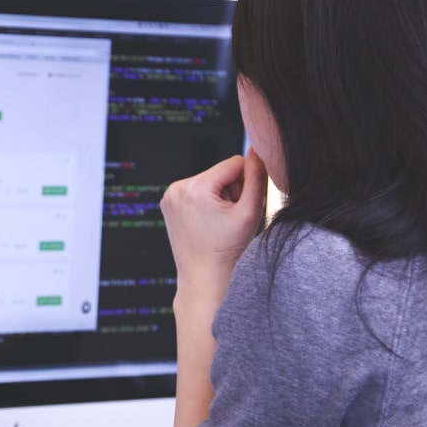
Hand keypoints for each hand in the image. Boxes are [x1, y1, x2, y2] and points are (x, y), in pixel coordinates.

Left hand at [161, 149, 267, 299]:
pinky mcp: (168, 203)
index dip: (246, 182)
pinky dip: (207, 202)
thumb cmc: (228, 249)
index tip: (243, 206)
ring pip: (209, 181)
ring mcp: (169, 196)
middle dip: (231, 191)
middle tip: (229, 219)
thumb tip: (258, 149)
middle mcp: (176, 188)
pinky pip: (197, 191)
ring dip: (220, 197)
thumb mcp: (250, 211)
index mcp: (194, 188)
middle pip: (220, 172)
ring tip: (219, 222)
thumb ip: (257, 177)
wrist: (203, 277)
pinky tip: (208, 223)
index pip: (234, 163)